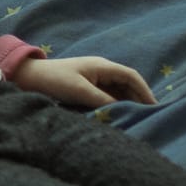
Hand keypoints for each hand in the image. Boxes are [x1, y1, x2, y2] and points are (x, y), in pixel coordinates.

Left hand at [12, 54, 155, 107]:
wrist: (31, 77)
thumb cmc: (54, 80)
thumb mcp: (80, 91)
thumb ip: (102, 100)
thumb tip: (121, 110)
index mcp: (102, 66)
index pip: (131, 76)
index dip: (144, 91)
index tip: (153, 106)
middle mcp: (101, 70)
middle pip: (127, 84)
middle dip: (139, 98)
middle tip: (149, 116)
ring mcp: (94, 78)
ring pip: (118, 91)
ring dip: (127, 102)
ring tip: (136, 118)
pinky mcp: (87, 87)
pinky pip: (107, 96)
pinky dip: (115, 105)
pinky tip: (118, 116)